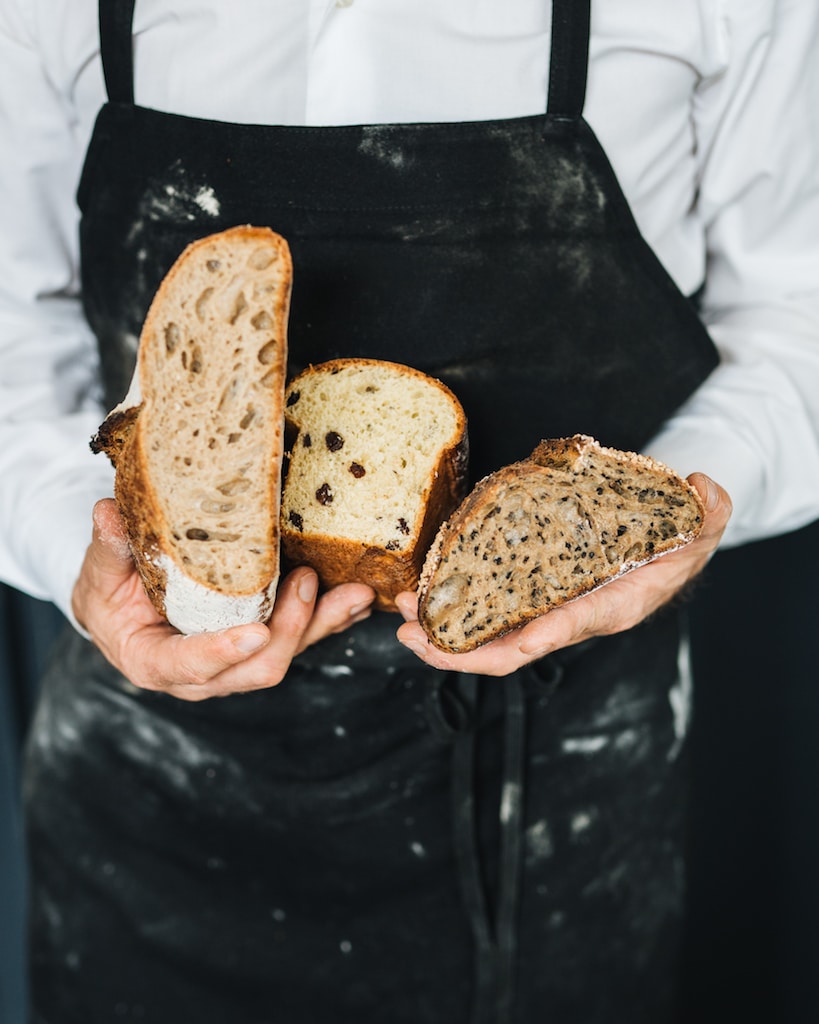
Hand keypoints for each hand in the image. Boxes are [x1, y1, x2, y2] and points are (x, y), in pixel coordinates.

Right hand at [72, 499, 375, 699]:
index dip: (224, 653)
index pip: (192, 667)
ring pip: (290, 654)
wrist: (123, 609)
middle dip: (291, 629)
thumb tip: (106, 514)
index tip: (254, 632)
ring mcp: (238, 663)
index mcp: (157, 663)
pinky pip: (302, 638)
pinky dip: (331, 620)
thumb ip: (109, 549)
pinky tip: (358, 600)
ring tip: (355, 594)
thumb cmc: (111, 595)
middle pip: (258, 667)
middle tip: (307, 581)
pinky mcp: (262, 645)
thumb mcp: (100, 574)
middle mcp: (206, 674)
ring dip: (325, 625)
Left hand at [395, 473, 730, 675]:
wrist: (661, 546)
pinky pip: (482, 608)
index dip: (546, 635)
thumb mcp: (702, 524)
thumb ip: (708, 510)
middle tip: (411, 632)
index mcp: (607, 606)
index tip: (520, 642)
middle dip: (458, 649)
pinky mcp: (526, 590)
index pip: (573, 625)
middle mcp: (567, 617)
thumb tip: (704, 489)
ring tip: (401, 614)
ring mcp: (542, 608)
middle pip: (509, 648)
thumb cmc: (677, 542)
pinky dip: (450, 606)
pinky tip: (420, 591)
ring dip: (441, 630)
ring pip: (486, 634)